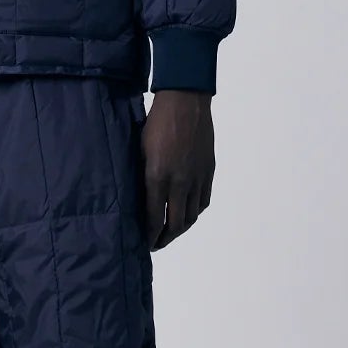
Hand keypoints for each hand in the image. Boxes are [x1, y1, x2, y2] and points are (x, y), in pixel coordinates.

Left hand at [140, 90, 214, 249]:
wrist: (185, 103)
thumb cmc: (156, 123)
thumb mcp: (140, 151)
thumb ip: (142, 178)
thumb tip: (139, 201)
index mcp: (158, 177)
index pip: (154, 218)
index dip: (150, 235)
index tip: (145, 243)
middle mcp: (179, 182)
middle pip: (175, 224)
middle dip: (164, 238)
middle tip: (156, 243)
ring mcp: (197, 178)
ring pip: (192, 216)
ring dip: (181, 228)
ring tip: (171, 232)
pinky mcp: (209, 172)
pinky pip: (203, 201)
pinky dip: (195, 212)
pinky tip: (187, 213)